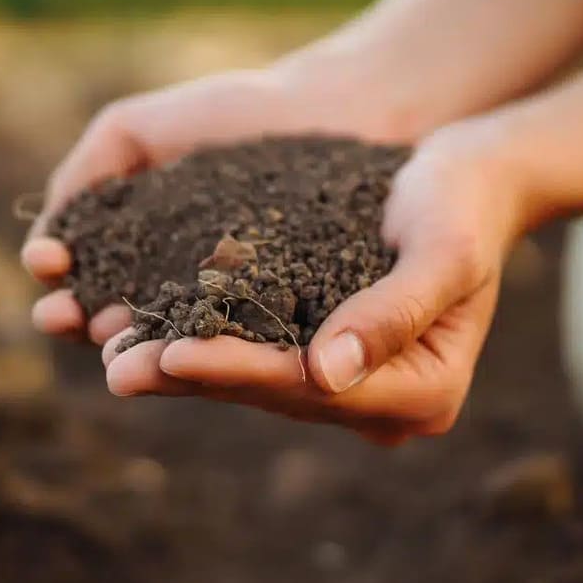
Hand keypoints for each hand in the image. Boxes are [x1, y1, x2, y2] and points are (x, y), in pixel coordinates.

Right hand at [23, 62, 403, 343]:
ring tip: (109, 338)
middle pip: (114, 319)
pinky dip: (204, 348)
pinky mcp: (281, 325)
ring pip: (167, 340)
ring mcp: (228, 312)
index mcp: (138, 250)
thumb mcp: (136, 129)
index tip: (48, 266)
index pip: (82, 279)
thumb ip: (86, 172)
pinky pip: (237, 341)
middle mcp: (177, 289)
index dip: (59, 280)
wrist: (337, 109)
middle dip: (80, 320)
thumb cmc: (237, 114)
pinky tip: (178, 341)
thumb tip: (45, 242)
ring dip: (130, 345)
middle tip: (62, 316)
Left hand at [101, 121, 526, 444]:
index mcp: (425, 393)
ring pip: (255, 380)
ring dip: (182, 366)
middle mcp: (385, 403)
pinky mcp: (324, 353)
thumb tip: (327, 373)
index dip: (239, 370)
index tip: (173, 353)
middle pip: (275, 394)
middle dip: (193, 376)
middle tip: (116, 366)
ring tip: (111, 352)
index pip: (312, 388)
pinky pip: (254, 352)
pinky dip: (201, 338)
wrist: (471, 178)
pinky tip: (142, 326)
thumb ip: (392, 311)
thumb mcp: (442, 249)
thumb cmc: (464, 203)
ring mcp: (352, 384)